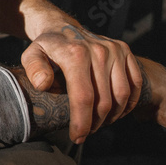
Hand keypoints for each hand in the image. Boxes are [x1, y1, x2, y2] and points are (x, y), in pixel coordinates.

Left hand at [20, 22, 141, 143]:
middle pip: (104, 100)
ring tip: (100, 123)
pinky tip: (117, 111)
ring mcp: (114, 49)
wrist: (62, 27)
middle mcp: (98, 50)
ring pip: (122, 95)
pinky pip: (135, 83)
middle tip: (87, 132)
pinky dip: (129, 102)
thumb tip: (42, 84)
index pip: (83, 97)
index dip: (82, 122)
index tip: (77, 137)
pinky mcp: (125, 50)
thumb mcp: (31, 55)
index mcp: (75, 54)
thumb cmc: (46, 48)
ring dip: (113, 115)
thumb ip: (33, 68)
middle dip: (96, 123)